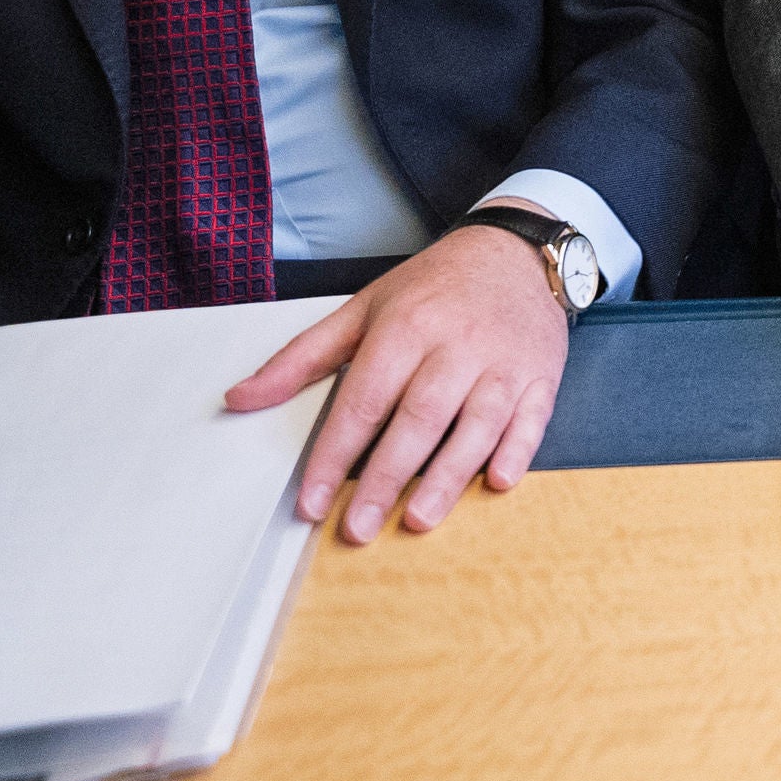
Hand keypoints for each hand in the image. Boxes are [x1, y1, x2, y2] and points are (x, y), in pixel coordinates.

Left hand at [225, 219, 569, 540]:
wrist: (515, 251)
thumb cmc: (433, 288)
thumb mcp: (363, 309)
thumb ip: (302, 358)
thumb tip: (238, 399)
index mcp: (406, 327)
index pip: (363, 400)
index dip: (334, 455)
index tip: (310, 503)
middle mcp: (456, 345)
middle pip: (418, 419)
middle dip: (384, 478)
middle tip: (356, 529)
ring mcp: (503, 363)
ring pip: (476, 425)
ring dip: (447, 477)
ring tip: (417, 520)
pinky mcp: (542, 376)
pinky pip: (531, 420)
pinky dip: (516, 452)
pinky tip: (496, 484)